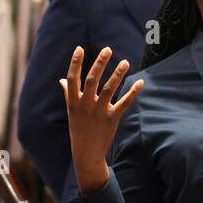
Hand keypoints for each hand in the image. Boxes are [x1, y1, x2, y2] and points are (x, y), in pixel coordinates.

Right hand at [61, 46, 143, 193]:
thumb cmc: (79, 129)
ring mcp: (99, 112)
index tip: (79, 48)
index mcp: (74, 101)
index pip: (72, 78)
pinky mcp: (112, 119)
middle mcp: (85, 105)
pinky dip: (133, 93)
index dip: (75, 63)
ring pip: (109, 89)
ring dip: (118, 74)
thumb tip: (62, 80)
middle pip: (92, 80)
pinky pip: (124, 103)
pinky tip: (141, 82)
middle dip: (99, 63)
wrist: (86, 153)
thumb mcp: (71, 111)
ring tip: (125, 61)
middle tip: (107, 49)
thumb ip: (68, 94)